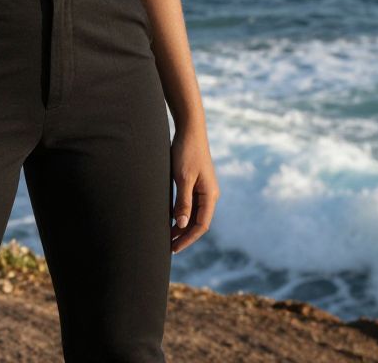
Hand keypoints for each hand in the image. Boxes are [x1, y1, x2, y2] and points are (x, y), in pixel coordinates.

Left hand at [170, 125, 218, 253]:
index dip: (187, 239)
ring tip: (167, 236)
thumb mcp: (183, 177)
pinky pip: (190, 204)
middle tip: (168, 247)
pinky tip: (170, 219)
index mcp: (210, 195)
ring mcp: (203, 188)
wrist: (190, 130)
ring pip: (193, 214)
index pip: (201, 225)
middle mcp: (209, 194)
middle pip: (198, 222)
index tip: (174, 248)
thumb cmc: (187, 152)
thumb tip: (182, 225)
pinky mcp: (196, 182)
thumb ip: (183, 201)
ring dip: (182, 226)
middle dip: (184, 235)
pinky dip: (181, 213)